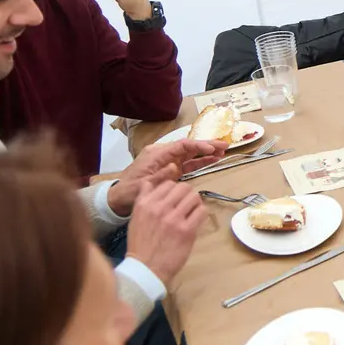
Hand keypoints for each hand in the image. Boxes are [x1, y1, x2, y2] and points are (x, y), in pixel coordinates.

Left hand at [107, 139, 227, 214]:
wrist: (119, 199)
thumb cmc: (130, 191)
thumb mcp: (145, 184)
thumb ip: (161, 175)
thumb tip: (175, 166)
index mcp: (156, 154)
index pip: (182, 145)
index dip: (199, 145)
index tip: (212, 148)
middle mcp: (163, 154)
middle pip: (188, 147)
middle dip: (207, 145)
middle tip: (225, 145)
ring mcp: (167, 161)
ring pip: (190, 154)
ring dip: (206, 153)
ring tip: (223, 152)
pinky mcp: (170, 170)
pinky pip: (188, 163)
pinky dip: (200, 161)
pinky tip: (212, 160)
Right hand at [125, 180, 206, 287]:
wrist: (145, 268)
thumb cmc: (140, 244)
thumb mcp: (135, 217)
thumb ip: (143, 198)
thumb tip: (149, 183)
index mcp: (145, 203)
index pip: (168, 184)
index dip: (174, 190)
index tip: (176, 198)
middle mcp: (160, 208)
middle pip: (184, 187)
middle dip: (187, 194)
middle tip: (186, 205)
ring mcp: (174, 219)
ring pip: (194, 197)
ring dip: (195, 203)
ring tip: (192, 212)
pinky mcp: (187, 230)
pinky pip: (201, 212)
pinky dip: (201, 213)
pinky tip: (196, 220)